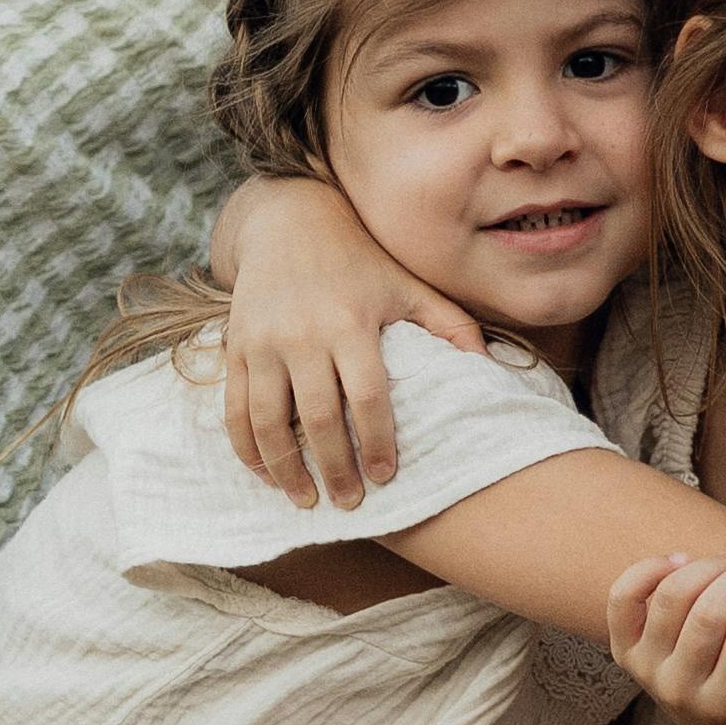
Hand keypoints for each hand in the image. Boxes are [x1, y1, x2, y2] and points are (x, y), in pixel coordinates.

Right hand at [219, 176, 481, 509]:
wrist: (288, 220)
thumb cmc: (359, 259)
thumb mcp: (406, 283)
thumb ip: (449, 323)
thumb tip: (490, 367)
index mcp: (352, 321)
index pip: (368, 396)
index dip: (378, 442)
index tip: (386, 476)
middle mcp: (304, 334)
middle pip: (320, 418)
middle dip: (335, 469)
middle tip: (349, 503)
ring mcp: (264, 342)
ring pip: (269, 421)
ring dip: (286, 469)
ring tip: (306, 500)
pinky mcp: (237, 347)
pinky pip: (235, 409)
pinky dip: (246, 448)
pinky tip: (264, 473)